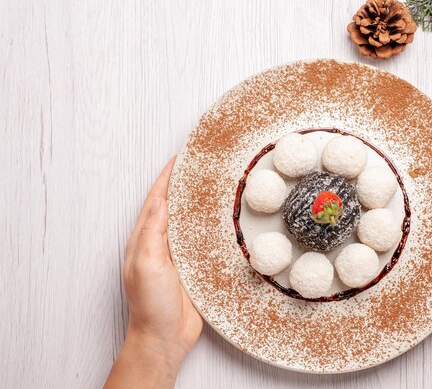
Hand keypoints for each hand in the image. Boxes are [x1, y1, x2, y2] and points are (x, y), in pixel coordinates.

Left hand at [104, 157, 202, 388]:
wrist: (166, 337)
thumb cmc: (151, 303)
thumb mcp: (147, 264)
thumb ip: (152, 231)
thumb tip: (158, 199)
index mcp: (145, 239)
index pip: (157, 199)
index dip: (167, 177)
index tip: (180, 157)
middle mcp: (162, 243)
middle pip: (175, 206)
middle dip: (186, 184)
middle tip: (202, 165)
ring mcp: (178, 255)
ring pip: (190, 221)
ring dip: (200, 203)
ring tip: (215, 184)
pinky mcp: (195, 266)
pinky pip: (203, 240)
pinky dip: (211, 225)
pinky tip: (223, 219)